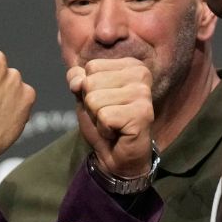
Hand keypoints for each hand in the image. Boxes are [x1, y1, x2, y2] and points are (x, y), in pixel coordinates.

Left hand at [68, 58, 153, 177]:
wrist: (117, 156)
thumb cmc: (104, 124)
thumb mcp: (85, 96)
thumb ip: (78, 80)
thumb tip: (77, 81)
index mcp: (130, 65)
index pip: (91, 67)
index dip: (88, 89)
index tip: (105, 102)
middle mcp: (141, 74)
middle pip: (91, 82)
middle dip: (91, 104)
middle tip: (108, 116)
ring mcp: (143, 94)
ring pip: (95, 100)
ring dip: (97, 118)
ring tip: (112, 124)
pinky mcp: (142, 114)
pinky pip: (104, 116)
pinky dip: (104, 129)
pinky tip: (117, 132)